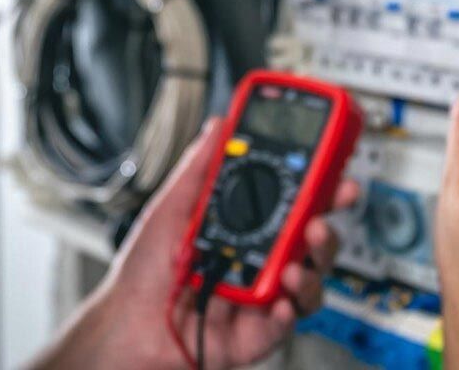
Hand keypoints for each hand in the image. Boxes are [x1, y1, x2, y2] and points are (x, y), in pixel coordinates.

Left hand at [33, 118, 360, 369]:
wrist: (124, 326)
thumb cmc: (142, 273)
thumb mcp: (169, 208)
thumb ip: (200, 168)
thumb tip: (220, 124)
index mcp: (243, 230)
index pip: (291, 206)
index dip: (317, 189)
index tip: (333, 170)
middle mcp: (258, 263)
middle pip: (309, 243)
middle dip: (327, 226)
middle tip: (325, 216)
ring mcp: (259, 299)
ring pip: (308, 283)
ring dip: (313, 270)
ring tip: (296, 263)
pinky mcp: (255, 334)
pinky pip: (285, 325)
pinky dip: (288, 312)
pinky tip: (279, 301)